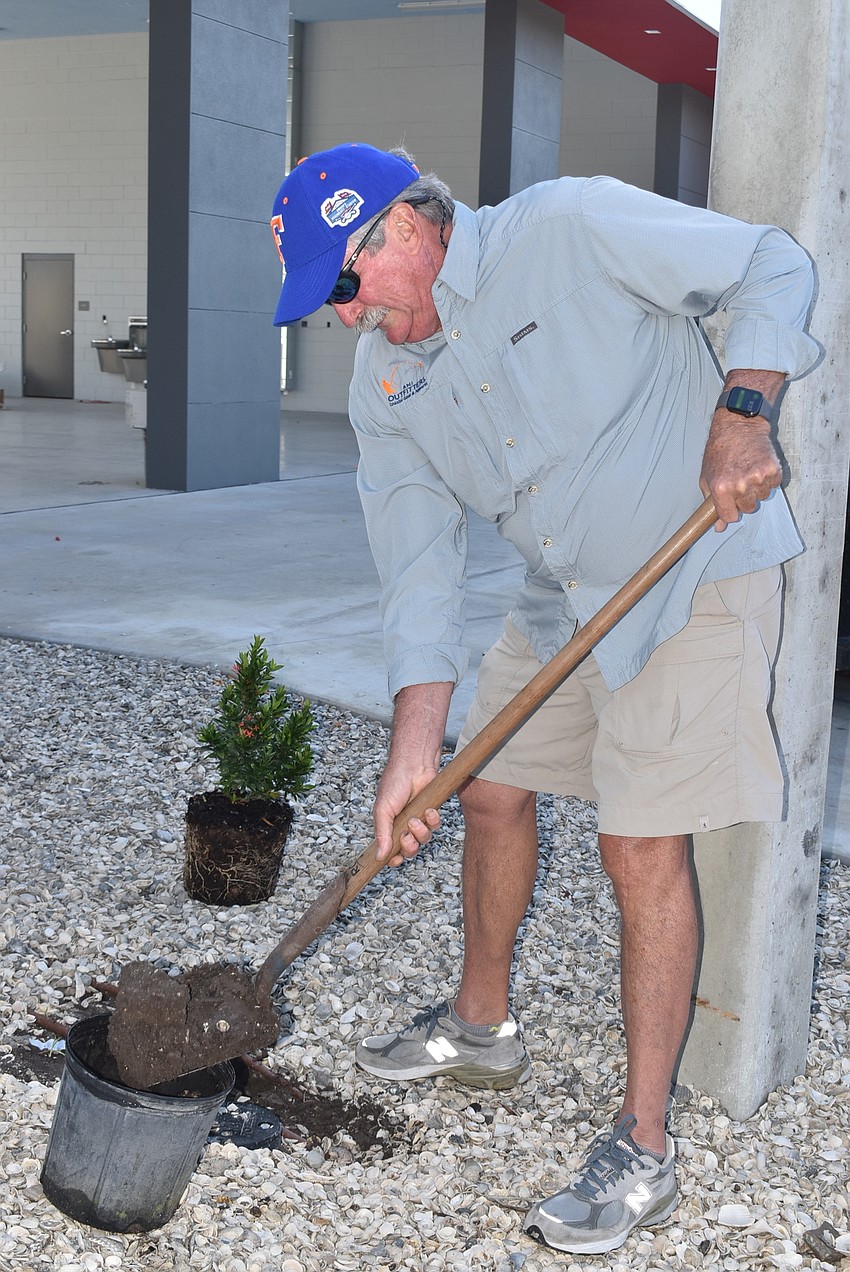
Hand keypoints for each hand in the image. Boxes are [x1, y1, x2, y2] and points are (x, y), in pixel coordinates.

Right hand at [373, 681, 451, 866]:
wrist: (414, 765)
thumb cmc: (394, 783)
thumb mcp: (383, 810)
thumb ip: (382, 834)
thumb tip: (379, 857)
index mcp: (389, 826)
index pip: (391, 850)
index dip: (394, 858)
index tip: (395, 860)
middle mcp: (403, 825)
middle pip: (409, 850)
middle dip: (409, 847)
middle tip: (407, 836)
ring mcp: (418, 819)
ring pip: (424, 839)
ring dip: (420, 832)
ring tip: (416, 819)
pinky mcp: (431, 813)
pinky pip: (435, 826)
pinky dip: (432, 821)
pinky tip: (429, 811)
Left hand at [700, 411, 782, 531]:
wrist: (738, 425)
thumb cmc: (720, 450)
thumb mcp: (707, 477)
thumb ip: (712, 503)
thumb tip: (719, 527)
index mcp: (721, 488)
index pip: (730, 517)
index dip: (731, 511)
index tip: (731, 504)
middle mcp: (740, 485)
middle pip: (748, 509)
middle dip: (744, 498)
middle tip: (739, 480)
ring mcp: (757, 478)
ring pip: (762, 497)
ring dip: (757, 488)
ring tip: (748, 469)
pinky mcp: (772, 470)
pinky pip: (773, 485)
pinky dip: (768, 478)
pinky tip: (758, 464)